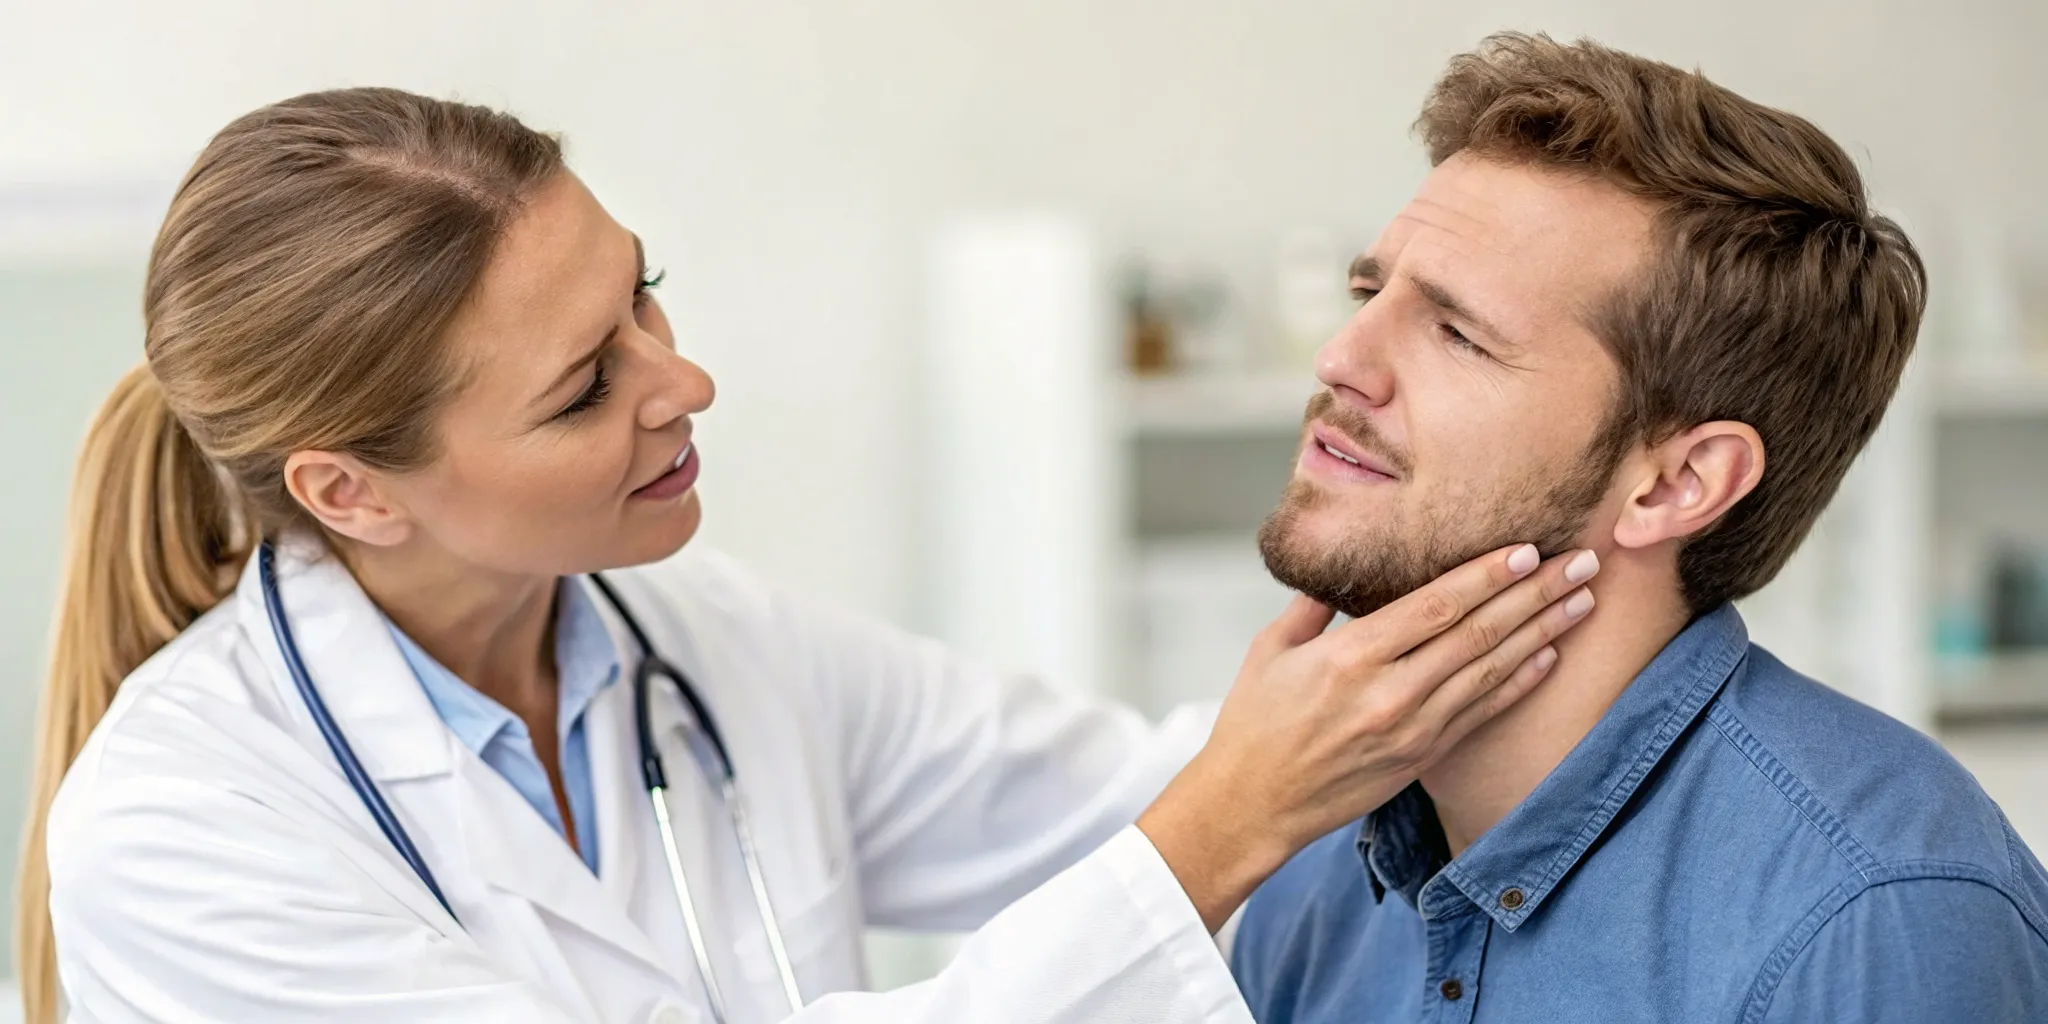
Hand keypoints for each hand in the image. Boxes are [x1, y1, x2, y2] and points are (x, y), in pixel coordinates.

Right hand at [1137, 543, 1598, 929]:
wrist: (1251, 805)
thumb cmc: (1253, 725)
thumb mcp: (1267, 650)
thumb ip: (1310, 606)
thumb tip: (1339, 570)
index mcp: (1349, 656)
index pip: (1435, 606)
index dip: (1487, 576)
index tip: (1526, 549)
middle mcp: (1389, 693)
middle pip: (1478, 633)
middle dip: (1535, 594)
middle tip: (1581, 563)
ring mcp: (1411, 730)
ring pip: (1491, 671)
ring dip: (1543, 633)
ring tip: (1582, 603)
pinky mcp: (1420, 758)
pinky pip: (1482, 714)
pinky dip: (1519, 683)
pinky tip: (1549, 657)